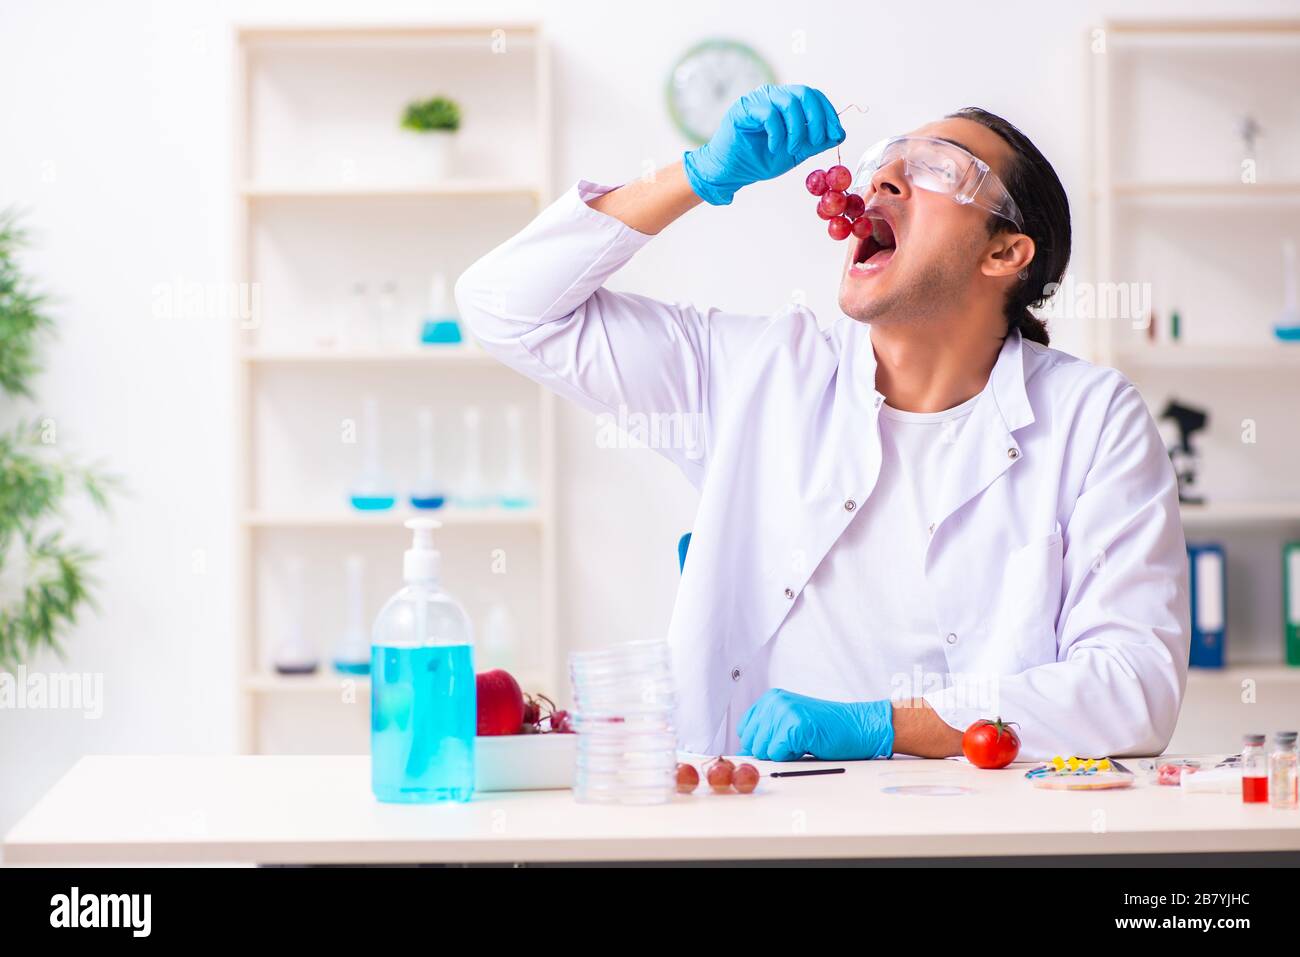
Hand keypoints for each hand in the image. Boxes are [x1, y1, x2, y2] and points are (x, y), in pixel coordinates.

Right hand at [683, 84, 844, 205]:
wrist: (732, 172)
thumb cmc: (760, 160)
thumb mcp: (796, 152)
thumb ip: (815, 142)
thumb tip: (839, 134)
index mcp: (787, 102)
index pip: (814, 96)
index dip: (828, 113)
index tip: (836, 134)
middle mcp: (773, 96)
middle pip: (804, 93)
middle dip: (816, 119)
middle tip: (816, 141)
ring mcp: (758, 100)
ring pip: (788, 102)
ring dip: (797, 129)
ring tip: (791, 149)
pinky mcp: (743, 109)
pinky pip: (769, 114)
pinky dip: (778, 133)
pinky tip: (775, 148)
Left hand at [737, 689, 893, 760]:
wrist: (857, 728)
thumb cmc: (827, 730)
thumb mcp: (790, 723)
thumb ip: (767, 731)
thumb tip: (745, 753)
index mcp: (771, 698)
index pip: (745, 729)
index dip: (760, 743)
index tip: (779, 743)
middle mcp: (774, 701)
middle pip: (751, 742)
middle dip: (771, 751)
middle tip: (796, 743)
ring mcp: (784, 711)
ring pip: (763, 750)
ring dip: (782, 754)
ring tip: (803, 742)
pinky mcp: (794, 725)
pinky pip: (777, 754)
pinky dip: (791, 757)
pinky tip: (807, 745)